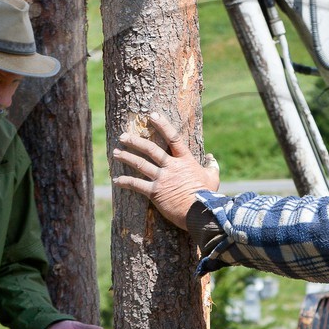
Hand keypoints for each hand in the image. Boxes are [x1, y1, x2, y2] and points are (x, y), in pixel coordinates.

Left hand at [112, 113, 219, 228]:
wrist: (199, 213)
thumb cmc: (208, 196)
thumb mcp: (213, 178)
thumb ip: (212, 165)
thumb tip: (211, 157)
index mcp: (185, 160)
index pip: (173, 137)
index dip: (162, 125)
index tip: (151, 115)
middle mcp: (171, 166)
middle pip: (151, 149)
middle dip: (135, 141)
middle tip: (123, 136)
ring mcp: (162, 179)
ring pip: (141, 164)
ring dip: (127, 157)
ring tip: (115, 152)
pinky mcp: (155, 192)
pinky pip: (137, 185)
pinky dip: (125, 181)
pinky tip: (116, 180)